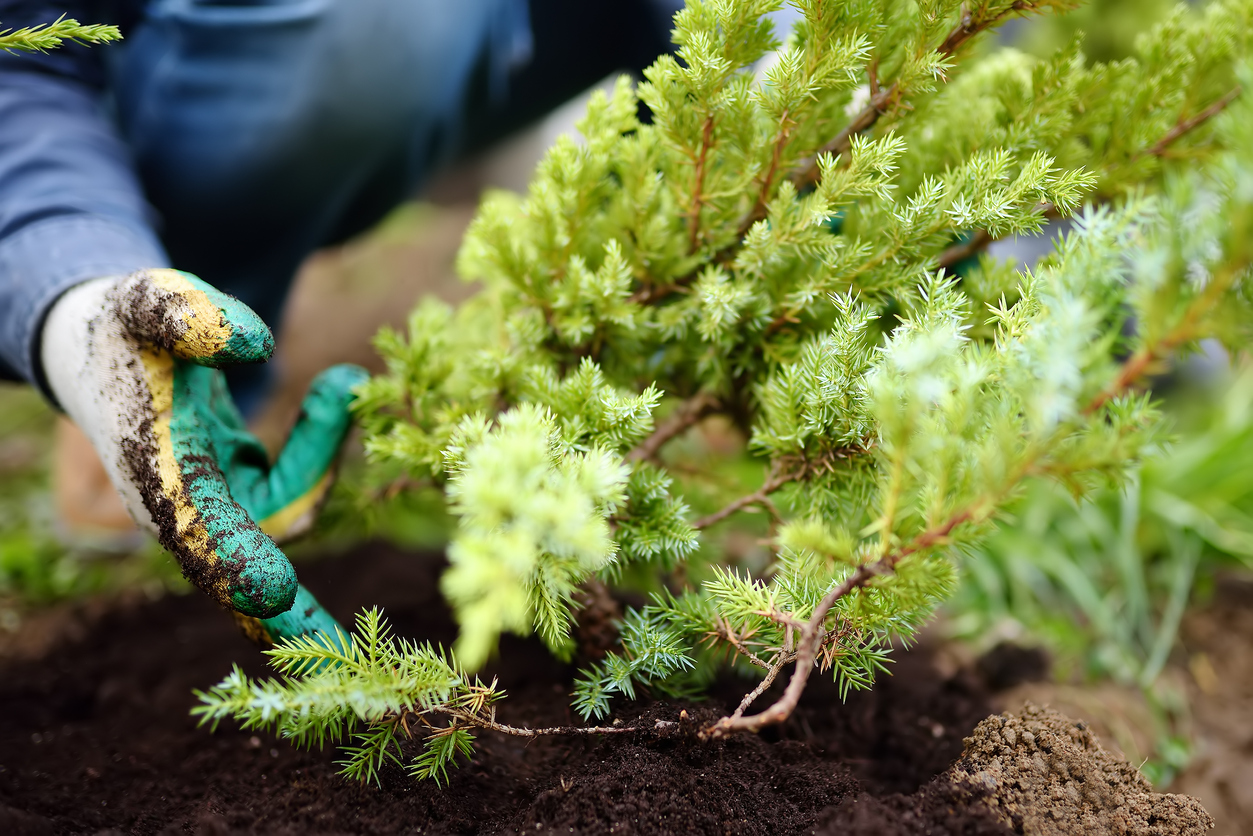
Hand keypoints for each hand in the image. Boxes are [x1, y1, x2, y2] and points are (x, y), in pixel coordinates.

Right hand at [41, 269, 364, 639]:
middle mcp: (184, 506)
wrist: (104, 346)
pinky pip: (293, 487)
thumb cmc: (123, 327)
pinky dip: (321, 447)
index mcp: (153, 476)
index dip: (234, 560)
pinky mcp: (241, 490)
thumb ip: (186, 313)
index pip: (194, 530)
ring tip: (343, 381)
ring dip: (321, 463)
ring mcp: (215, 505)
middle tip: (342, 653)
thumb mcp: (144, 302)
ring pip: (284, 514)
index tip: (273, 591)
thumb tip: (257, 342)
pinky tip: (339, 383)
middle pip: (245, 567)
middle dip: (290, 613)